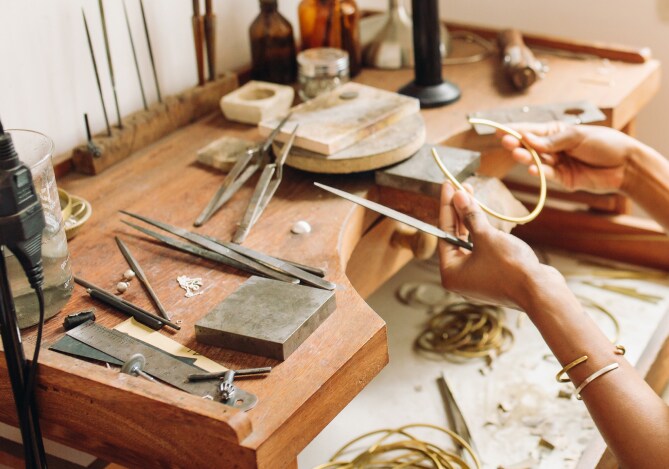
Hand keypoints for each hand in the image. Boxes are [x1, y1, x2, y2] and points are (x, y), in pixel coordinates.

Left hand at [438, 182, 562, 309]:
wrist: (541, 291)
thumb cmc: (510, 267)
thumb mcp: (486, 237)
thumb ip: (470, 216)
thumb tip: (458, 196)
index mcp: (450, 273)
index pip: (444, 233)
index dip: (446, 207)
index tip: (447, 186)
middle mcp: (459, 278)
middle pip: (454, 237)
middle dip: (458, 212)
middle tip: (460, 188)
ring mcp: (476, 277)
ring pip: (469, 242)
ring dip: (470, 219)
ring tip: (471, 195)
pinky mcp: (492, 275)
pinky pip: (482, 249)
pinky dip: (482, 232)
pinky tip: (483, 214)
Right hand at [499, 122, 637, 192]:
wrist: (625, 165)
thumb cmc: (605, 144)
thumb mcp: (577, 136)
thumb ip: (552, 140)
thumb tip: (528, 138)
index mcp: (557, 133)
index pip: (532, 131)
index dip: (515, 131)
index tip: (499, 131)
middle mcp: (554, 148)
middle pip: (531, 147)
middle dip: (518, 144)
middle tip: (506, 142)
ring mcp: (557, 164)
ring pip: (536, 161)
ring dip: (526, 158)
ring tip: (517, 155)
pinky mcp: (563, 179)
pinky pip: (547, 175)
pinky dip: (539, 172)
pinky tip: (532, 169)